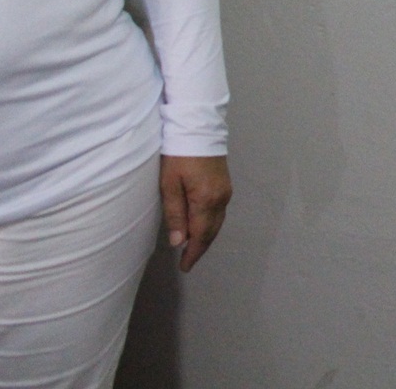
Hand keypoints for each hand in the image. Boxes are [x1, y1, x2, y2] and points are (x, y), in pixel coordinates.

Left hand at [159, 154, 230, 271]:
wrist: (198, 128)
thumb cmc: (178, 155)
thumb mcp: (169, 185)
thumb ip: (175, 213)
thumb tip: (179, 242)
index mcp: (206, 200)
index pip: (201, 235)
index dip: (193, 253)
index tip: (185, 267)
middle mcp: (221, 198)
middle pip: (212, 231)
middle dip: (200, 247)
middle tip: (188, 262)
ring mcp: (226, 191)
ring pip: (217, 222)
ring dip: (206, 236)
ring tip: (192, 247)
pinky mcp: (225, 184)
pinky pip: (219, 212)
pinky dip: (210, 224)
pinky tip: (201, 225)